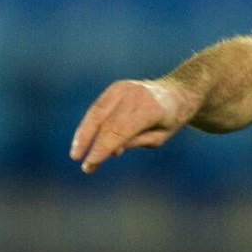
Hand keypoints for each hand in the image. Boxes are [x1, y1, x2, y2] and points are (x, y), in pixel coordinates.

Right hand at [70, 79, 193, 174]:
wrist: (176, 93)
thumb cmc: (169, 120)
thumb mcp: (158, 137)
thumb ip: (136, 142)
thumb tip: (112, 151)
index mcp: (149, 109)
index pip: (119, 131)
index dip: (102, 148)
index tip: (90, 164)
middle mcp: (133, 95)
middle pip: (105, 121)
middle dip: (89, 143)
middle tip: (80, 161)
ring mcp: (123, 88)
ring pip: (96, 112)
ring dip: (83, 133)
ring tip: (76, 153)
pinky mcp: (115, 87)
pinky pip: (98, 107)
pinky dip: (89, 123)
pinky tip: (82, 140)